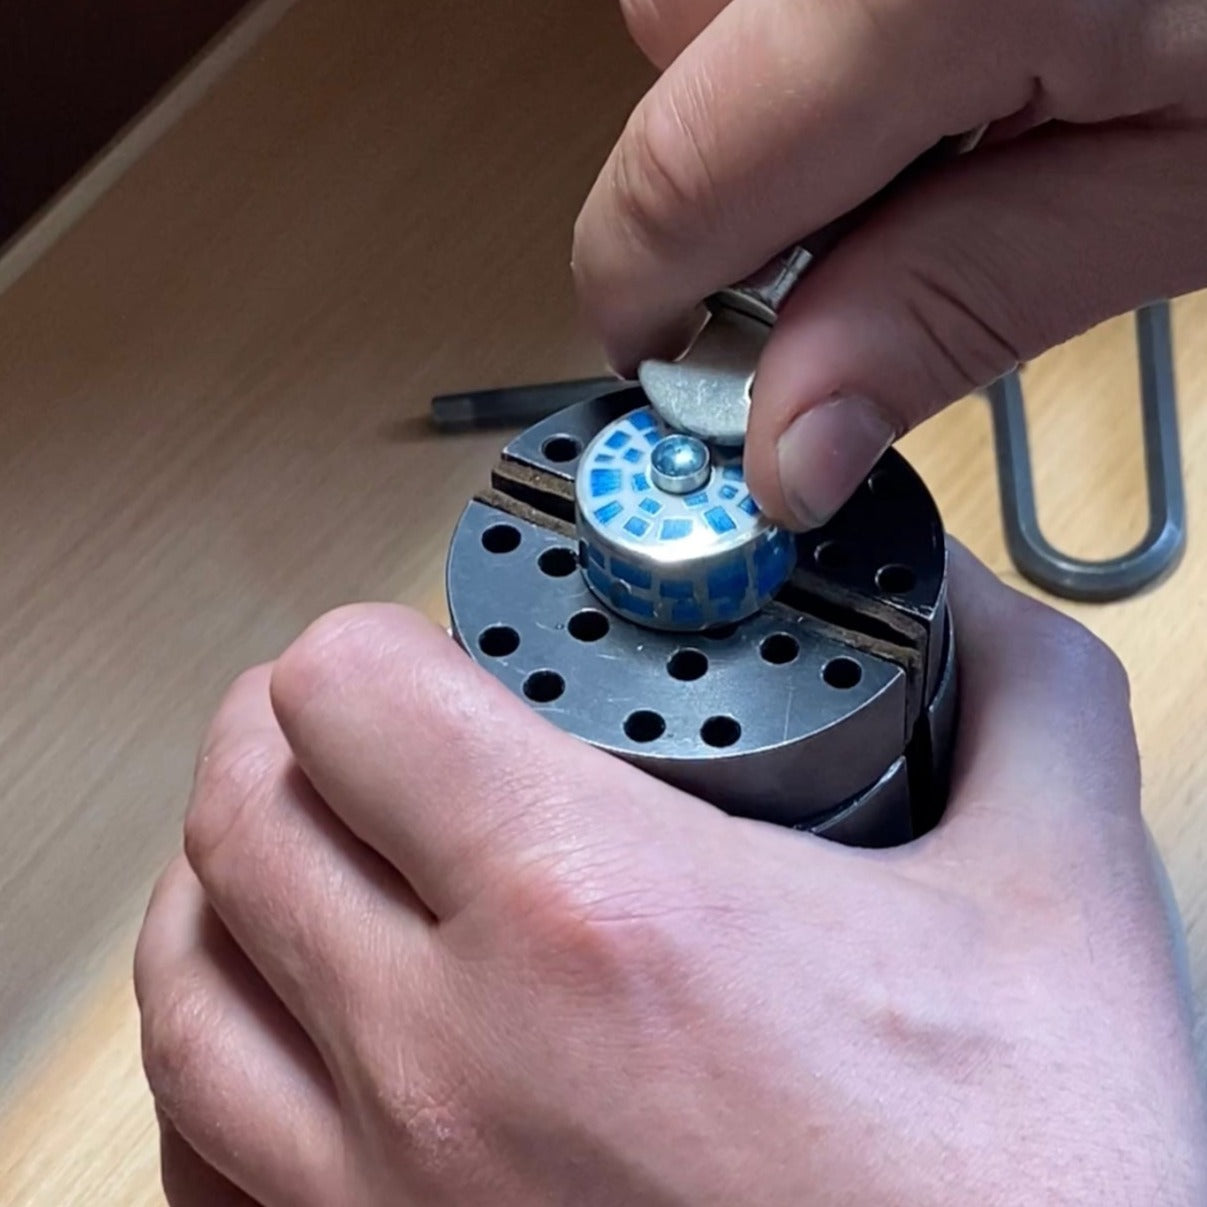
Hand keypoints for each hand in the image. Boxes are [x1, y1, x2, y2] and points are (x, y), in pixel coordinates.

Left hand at [135, 547, 1206, 1205]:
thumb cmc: (1027, 1198)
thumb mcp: (1066, 913)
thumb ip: (1024, 707)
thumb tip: (961, 602)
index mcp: (594, 914)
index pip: (347, 693)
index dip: (371, 641)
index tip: (420, 654)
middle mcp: (447, 1063)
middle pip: (241, 816)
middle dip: (283, 729)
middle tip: (355, 721)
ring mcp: (382, 1206)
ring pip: (186, 985)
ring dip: (221, 879)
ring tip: (293, 840)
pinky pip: (200, 1161)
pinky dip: (217, 1058)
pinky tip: (283, 1030)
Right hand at [572, 0, 1206, 528]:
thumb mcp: (1187, 191)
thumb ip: (951, 308)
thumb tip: (788, 445)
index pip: (672, 180)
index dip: (653, 311)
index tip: (700, 386)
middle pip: (663, 39)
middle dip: (730, 164)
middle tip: (864, 220)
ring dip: (780, 73)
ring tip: (943, 106)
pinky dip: (838, 15)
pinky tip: (962, 36)